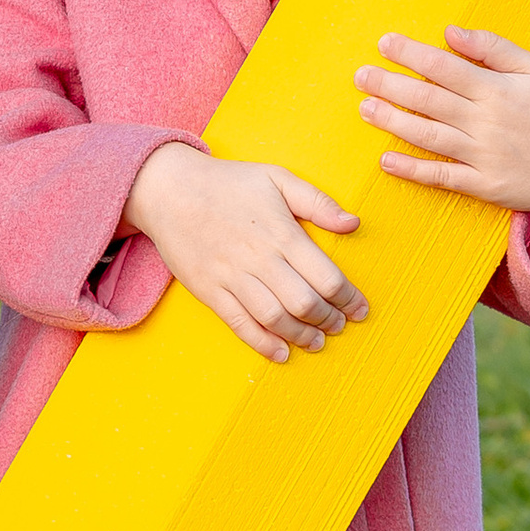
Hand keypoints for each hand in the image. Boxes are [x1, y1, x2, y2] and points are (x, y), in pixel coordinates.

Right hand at [120, 142, 367, 363]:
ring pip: (275, 318)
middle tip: (340, 326)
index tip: (359, 308)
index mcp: (282, 232)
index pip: (326, 276)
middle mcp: (259, 258)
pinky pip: (240, 324)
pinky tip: (281, 352)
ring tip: (316, 342)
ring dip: (301, 336)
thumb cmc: (228, 182)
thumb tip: (353, 224)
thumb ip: (318, 202)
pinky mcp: (210, 290)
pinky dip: (263, 344)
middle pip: (304, 302)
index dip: (348, 298)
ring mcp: (232, 277)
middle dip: (329, 320)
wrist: (170, 190)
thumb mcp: (277, 178)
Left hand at [354, 25, 529, 256]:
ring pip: (429, 136)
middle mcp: (487, 122)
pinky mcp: (485, 186)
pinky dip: (413, 170)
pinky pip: (442, 177)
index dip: (411, 54)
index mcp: (498, 90)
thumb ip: (494, 48)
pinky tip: (386, 160)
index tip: (383, 43)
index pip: (445, 67)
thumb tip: (451, 32)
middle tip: (360, 76)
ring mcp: (485, 156)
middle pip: (429, 100)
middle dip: (390, 86)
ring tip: (364, 110)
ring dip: (393, 123)